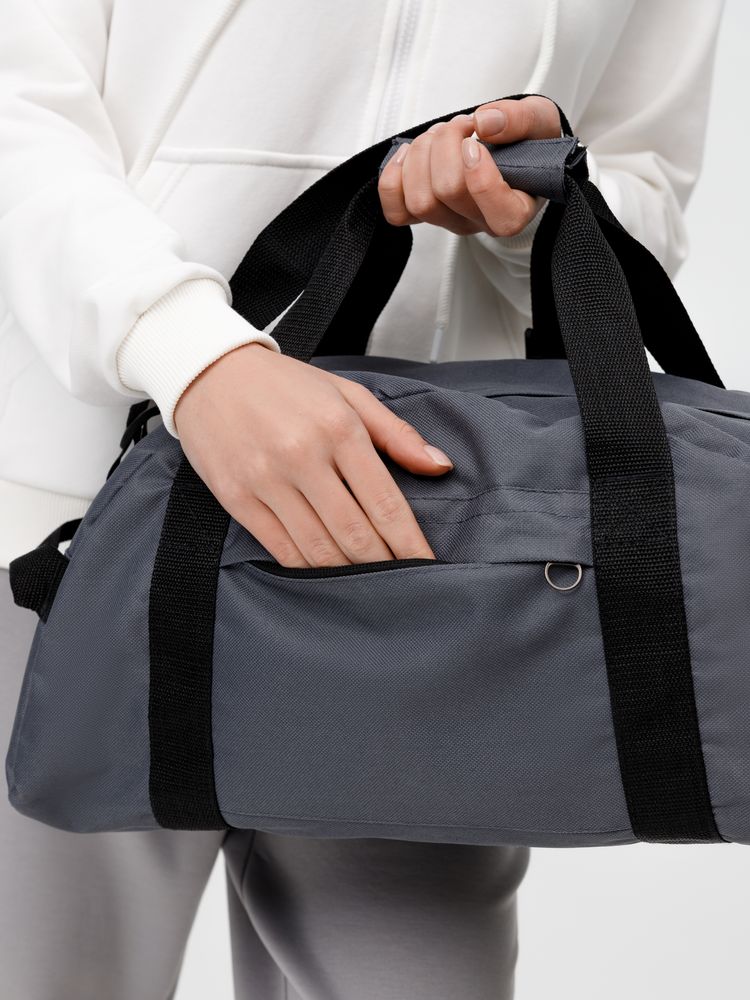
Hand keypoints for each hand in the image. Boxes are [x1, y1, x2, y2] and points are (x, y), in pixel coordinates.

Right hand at [174, 342, 454, 567]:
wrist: (209, 372)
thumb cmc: (284, 384)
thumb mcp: (348, 394)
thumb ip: (397, 434)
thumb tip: (440, 467)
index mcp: (338, 428)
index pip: (385, 502)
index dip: (410, 543)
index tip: (426, 565)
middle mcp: (303, 455)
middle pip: (355, 533)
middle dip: (384, 566)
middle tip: (402, 583)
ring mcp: (267, 480)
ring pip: (318, 548)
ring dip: (348, 574)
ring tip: (368, 584)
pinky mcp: (237, 498)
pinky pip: (280, 548)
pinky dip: (307, 568)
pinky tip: (325, 575)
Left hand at [377, 94, 560, 236]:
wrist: (509, 146)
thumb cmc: (527, 139)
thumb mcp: (539, 120)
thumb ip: (521, 119)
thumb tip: (485, 123)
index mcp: (515, 209)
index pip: (501, 217)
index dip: (480, 176)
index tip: (475, 142)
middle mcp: (480, 222)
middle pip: (448, 193)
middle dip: (447, 143)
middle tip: (462, 125)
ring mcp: (450, 220)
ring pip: (420, 200)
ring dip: (422, 153)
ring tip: (440, 134)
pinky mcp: (424, 214)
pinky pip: (397, 211)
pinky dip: (394, 177)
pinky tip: (409, 153)